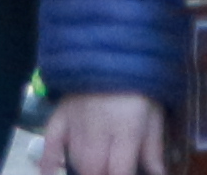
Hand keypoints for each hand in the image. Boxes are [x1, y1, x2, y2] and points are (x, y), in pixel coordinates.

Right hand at [37, 93, 168, 174]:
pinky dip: (48, 160)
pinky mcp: (60, 111)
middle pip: (93, 168)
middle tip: (111, 169)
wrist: (111, 43)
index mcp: (125, 127)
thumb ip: (152, 146)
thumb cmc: (139, 80)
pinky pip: (50, 140)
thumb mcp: (154, 111)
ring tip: (96, 167)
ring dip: (84, 170)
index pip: (119, 170)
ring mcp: (74, 120)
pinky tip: (50, 173)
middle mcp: (97, 127)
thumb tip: (158, 174)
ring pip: (74, 158)